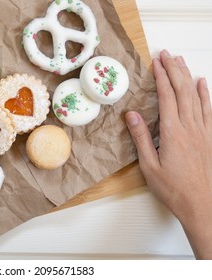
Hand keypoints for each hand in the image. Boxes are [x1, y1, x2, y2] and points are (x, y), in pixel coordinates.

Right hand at [125, 50, 211, 258]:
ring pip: (197, 97)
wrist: (203, 205)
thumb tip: (132, 116)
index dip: (161, 77)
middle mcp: (191, 127)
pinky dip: (206, 94)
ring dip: (188, 77)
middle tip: (167, 54)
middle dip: (174, 70)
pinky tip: (203, 83)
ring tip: (181, 62)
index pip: (167, 97)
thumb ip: (142, 139)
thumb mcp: (149, 166)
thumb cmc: (173, 189)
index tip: (156, 62)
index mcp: (173, 133)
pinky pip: (209, 110)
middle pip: (183, 91)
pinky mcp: (211, 138)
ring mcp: (204, 131)